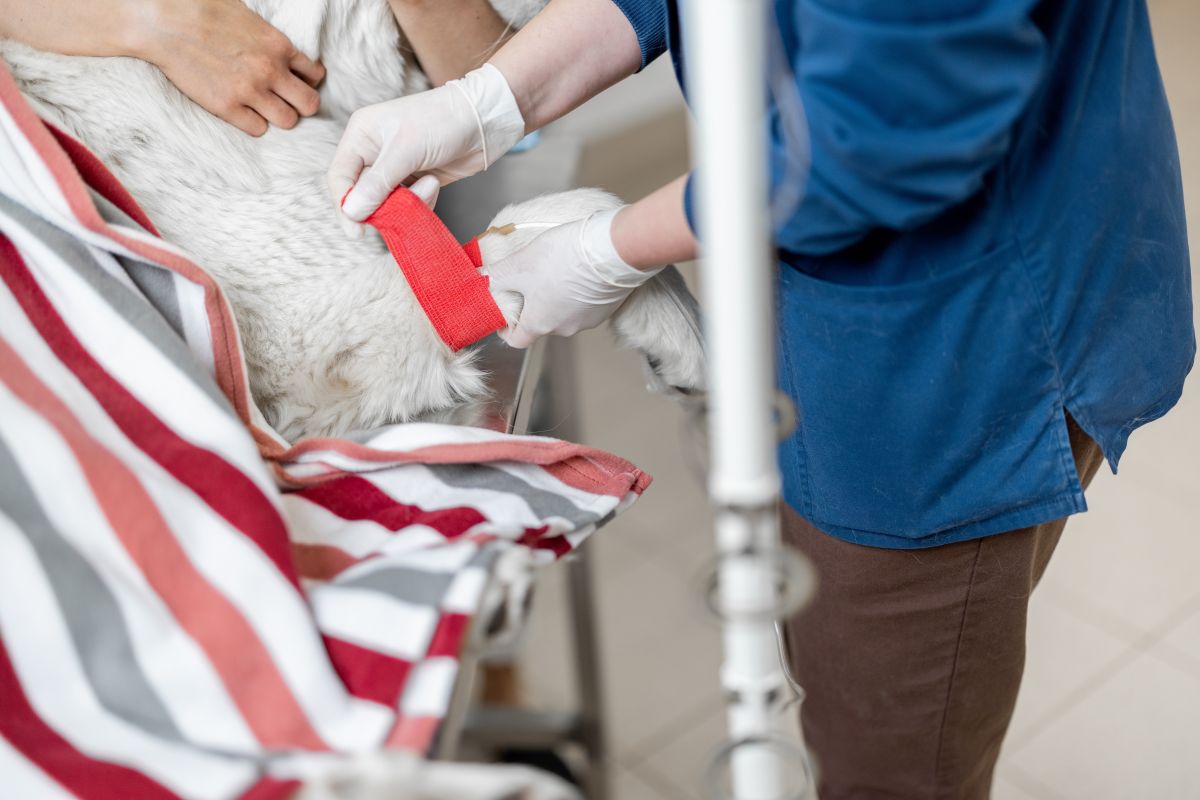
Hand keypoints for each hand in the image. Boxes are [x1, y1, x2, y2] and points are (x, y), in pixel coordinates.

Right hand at [135, 0, 323, 135]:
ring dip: (280, 116)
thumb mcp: (248, 17)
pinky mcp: (227, 107)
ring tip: (265, 108)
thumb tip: (281, 52)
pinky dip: (254, 123)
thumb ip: (269, 39)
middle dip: (302, 104)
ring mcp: (250, 91)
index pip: (315, 74)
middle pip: (310, 103)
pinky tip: (243, 111)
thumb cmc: (202, 9)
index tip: (296, 81)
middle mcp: (271, 70)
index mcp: (279, 45)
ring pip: (288, 120)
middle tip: (287, 100)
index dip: (308, 80)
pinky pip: (258, 129)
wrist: (164, 21)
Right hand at [328, 63, 524, 223]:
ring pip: (387, 204)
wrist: (484, 120)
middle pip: (362, 195)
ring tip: (429, 185)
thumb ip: (378, 183)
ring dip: (407, 204)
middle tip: (400, 212)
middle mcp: (373, 152)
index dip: (345, 205)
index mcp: (361, 135)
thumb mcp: (406, 150)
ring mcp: (395, 168)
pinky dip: (421, 202)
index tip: (358, 231)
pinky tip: (434, 184)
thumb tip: (351, 212)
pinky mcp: (416, 180)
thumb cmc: (442, 121)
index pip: (339, 177)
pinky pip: (408, 205)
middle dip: (383, 206)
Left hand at [487, 208, 662, 348]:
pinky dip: (577, 291)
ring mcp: (587, 320)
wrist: (613, 250)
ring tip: (557, 268)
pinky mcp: (605, 308)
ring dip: (556, 296)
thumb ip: (494, 277)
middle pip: (540, 323)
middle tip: (529, 278)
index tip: (504, 309)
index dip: (506, 327)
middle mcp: (564, 329)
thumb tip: (475, 282)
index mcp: (540, 324)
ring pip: (563, 312)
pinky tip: (578, 269)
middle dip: (532, 304)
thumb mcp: (519, 264)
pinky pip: (584, 304)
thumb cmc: (565, 259)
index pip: (515, 340)